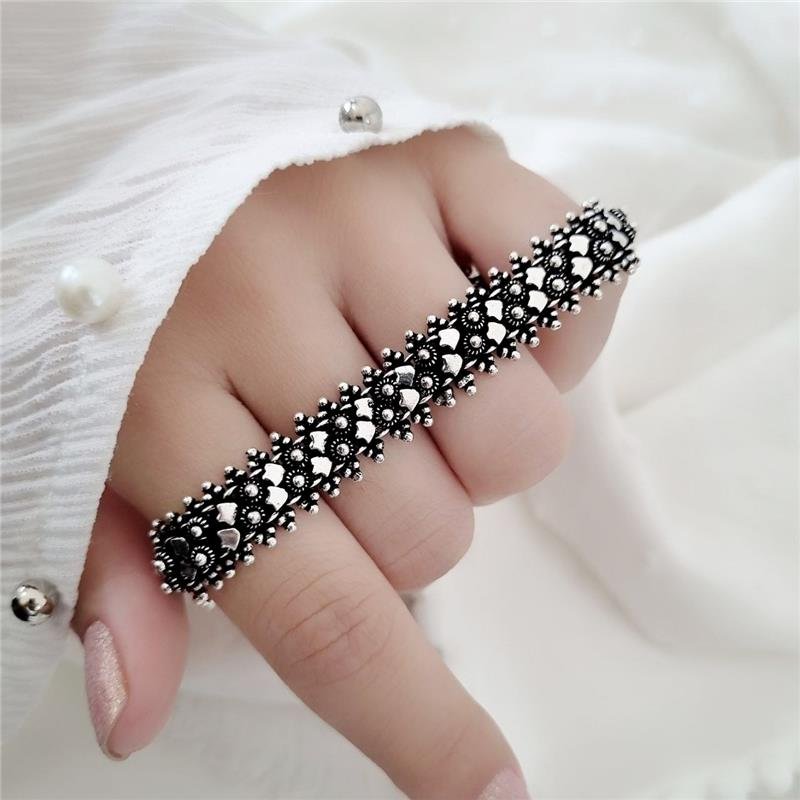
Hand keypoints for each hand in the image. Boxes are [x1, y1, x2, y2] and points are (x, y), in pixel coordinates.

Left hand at [71, 127, 624, 797]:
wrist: (182, 166)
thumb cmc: (157, 323)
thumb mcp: (120, 456)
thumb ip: (132, 582)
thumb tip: (130, 715)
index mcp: (169, 410)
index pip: (314, 609)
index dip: (415, 721)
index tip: (487, 793)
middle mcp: (261, 304)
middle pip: (433, 528)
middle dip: (421, 517)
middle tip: (377, 449)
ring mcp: (358, 217)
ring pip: (512, 428)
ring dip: (484, 434)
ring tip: (427, 379)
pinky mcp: (439, 156)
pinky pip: (567, 288)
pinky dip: (554, 331)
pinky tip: (486, 311)